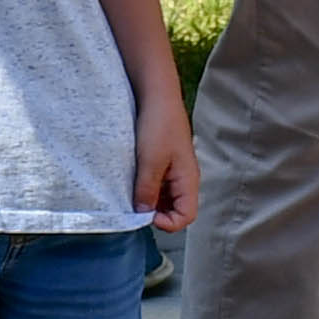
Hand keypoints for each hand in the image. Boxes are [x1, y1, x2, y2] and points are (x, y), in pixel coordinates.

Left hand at [130, 87, 197, 233]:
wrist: (156, 95)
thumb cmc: (159, 125)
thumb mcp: (150, 161)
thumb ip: (147, 190)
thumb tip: (142, 215)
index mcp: (188, 180)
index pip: (186, 216)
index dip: (168, 223)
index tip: (146, 215)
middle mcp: (184, 179)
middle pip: (175, 210)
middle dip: (156, 212)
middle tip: (134, 205)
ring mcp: (173, 171)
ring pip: (164, 198)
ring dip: (148, 200)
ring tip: (130, 192)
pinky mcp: (163, 162)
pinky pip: (156, 184)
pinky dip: (145, 188)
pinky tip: (130, 180)